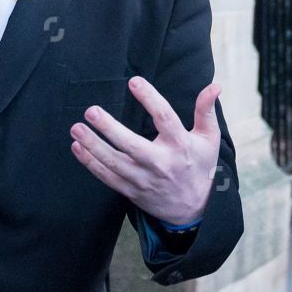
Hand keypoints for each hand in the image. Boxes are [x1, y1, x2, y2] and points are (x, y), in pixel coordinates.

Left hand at [70, 76, 221, 226]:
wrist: (194, 210)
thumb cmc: (200, 166)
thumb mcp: (209, 138)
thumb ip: (206, 110)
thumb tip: (214, 85)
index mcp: (181, 145)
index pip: (165, 118)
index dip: (150, 99)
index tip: (134, 81)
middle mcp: (161, 163)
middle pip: (132, 145)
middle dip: (109, 129)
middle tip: (91, 111)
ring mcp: (144, 179)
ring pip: (114, 163)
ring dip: (93, 146)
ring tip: (76, 128)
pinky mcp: (131, 191)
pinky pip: (107, 177)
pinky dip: (90, 163)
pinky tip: (77, 147)